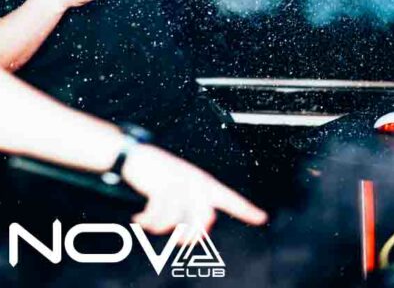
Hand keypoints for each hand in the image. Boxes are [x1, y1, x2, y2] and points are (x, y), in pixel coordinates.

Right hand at [122, 144, 267, 241]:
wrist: (133, 156)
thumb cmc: (155, 173)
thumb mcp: (178, 185)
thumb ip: (191, 205)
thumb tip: (195, 235)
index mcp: (202, 182)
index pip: (229, 197)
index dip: (246, 209)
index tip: (261, 217)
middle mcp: (195, 183)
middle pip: (204, 222)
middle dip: (188, 236)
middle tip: (175, 238)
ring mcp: (180, 185)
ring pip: (178, 224)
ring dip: (160, 227)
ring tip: (150, 220)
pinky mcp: (163, 188)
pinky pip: (159, 219)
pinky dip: (147, 221)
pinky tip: (141, 216)